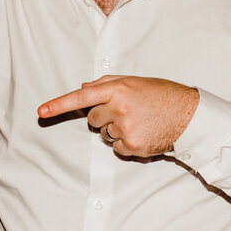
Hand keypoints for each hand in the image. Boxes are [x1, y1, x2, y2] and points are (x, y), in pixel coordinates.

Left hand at [38, 75, 199, 157]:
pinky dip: (126, 144)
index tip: (41, 112)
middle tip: (127, 112)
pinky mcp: (132, 145)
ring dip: (116, 131)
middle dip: (104, 117)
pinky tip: (143, 134)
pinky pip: (117, 148)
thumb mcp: (135, 82)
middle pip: (92, 119)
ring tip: (139, 122)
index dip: (59, 105)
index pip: (81, 97)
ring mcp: (125, 128)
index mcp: (118, 88)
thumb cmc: (162, 95)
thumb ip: (107, 84)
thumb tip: (83, 87)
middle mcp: (119, 108)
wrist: (189, 115)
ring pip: (105, 135)